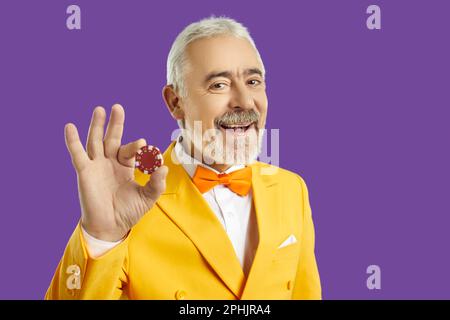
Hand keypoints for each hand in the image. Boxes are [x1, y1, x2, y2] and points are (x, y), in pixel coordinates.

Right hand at [64, 104, 167, 240]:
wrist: (111, 227)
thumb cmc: (128, 212)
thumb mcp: (148, 198)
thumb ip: (157, 183)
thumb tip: (164, 167)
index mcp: (126, 166)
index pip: (131, 150)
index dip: (138, 147)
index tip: (145, 145)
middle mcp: (110, 163)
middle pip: (112, 138)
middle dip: (115, 123)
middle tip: (118, 107)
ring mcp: (97, 166)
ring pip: (96, 141)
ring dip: (97, 125)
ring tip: (100, 109)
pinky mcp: (85, 172)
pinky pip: (78, 154)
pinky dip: (73, 141)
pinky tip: (70, 127)